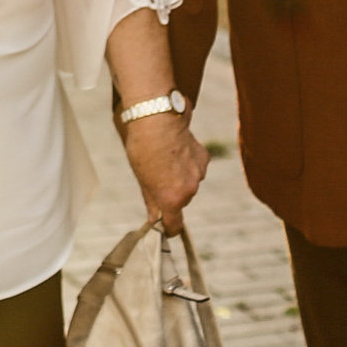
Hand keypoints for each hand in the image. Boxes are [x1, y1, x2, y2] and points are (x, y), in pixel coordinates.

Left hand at [121, 113, 209, 230]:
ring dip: (180, 176)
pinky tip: (176, 149)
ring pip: (189, 183)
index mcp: (172, 199)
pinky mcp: (204, 159)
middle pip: (181, 200)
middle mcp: (189, 190)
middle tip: (156, 176)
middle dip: (171, 193)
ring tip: (164, 158)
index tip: (165, 228)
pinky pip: (195, 167)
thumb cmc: (143, 148)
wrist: (157, 118)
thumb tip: (154, 219)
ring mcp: (199, 174)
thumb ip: (151, 201)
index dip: (169, 228)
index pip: (174, 224)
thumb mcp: (141, 178)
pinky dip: (187, 162)